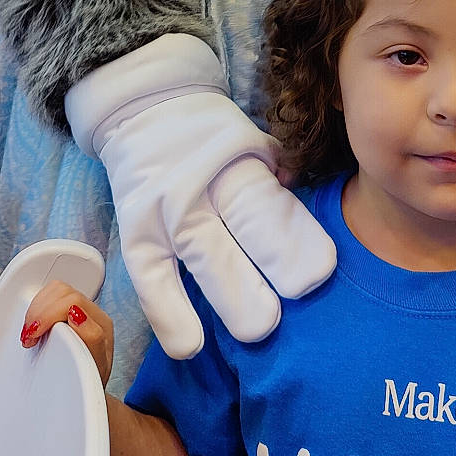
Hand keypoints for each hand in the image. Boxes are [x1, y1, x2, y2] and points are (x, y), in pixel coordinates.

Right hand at [21, 280, 113, 384]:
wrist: (90, 389)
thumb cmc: (90, 382)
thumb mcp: (91, 373)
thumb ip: (90, 341)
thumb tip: (77, 315)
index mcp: (102, 326)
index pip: (74, 302)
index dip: (49, 314)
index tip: (34, 333)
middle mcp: (92, 314)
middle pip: (63, 292)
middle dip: (39, 311)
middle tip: (29, 336)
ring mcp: (81, 309)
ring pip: (55, 289)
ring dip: (36, 308)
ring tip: (29, 331)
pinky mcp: (67, 310)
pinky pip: (50, 295)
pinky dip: (36, 306)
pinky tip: (32, 324)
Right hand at [67, 34, 336, 359]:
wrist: (144, 108)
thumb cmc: (211, 138)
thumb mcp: (251, 140)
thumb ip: (279, 172)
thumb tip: (303, 196)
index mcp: (238, 160)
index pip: (266, 201)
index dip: (293, 236)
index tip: (321, 272)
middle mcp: (202, 184)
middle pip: (239, 224)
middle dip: (272, 263)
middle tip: (300, 303)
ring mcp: (164, 210)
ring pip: (199, 252)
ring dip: (230, 292)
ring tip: (259, 329)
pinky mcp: (135, 233)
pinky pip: (150, 276)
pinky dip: (167, 312)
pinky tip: (190, 346)